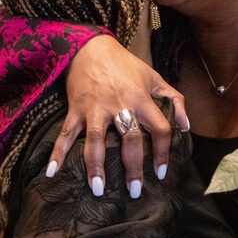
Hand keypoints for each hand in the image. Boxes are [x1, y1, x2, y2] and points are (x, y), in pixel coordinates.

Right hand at [47, 35, 188, 195]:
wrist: (91, 47)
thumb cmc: (126, 65)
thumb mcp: (154, 77)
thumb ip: (174, 99)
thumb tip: (186, 126)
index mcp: (142, 99)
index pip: (159, 129)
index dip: (162, 152)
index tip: (161, 172)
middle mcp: (120, 105)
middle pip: (130, 139)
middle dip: (133, 167)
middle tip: (135, 191)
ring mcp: (96, 108)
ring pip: (97, 140)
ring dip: (96, 166)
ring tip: (97, 189)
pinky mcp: (76, 108)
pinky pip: (66, 133)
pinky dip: (57, 152)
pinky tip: (51, 171)